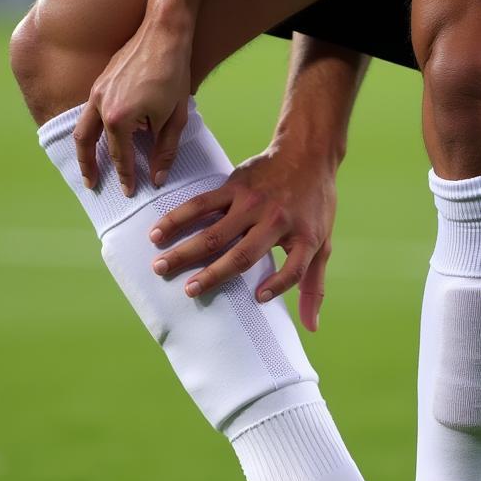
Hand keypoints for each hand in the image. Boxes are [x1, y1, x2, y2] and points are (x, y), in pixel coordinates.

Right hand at [75, 18, 192, 194]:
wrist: (164, 31)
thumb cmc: (174, 73)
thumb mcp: (175, 118)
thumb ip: (165, 151)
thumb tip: (158, 178)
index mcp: (119, 118)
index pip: (120, 157)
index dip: (126, 177)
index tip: (129, 192)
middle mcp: (101, 105)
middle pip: (86, 143)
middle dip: (89, 166)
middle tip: (92, 185)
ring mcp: (97, 91)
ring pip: (82, 127)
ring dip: (83, 148)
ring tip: (89, 166)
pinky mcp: (100, 81)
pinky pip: (89, 112)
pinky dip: (91, 129)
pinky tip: (101, 136)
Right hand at [148, 146, 338, 330]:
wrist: (307, 152)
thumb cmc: (314, 205)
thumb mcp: (322, 243)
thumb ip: (313, 286)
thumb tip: (311, 328)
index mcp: (303, 238)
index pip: (292, 270)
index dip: (277, 286)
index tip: (258, 298)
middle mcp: (276, 221)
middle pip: (242, 255)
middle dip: (212, 276)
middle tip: (187, 291)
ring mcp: (253, 203)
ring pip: (215, 231)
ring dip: (186, 250)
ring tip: (160, 265)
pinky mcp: (235, 186)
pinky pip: (202, 204)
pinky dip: (179, 218)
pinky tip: (158, 231)